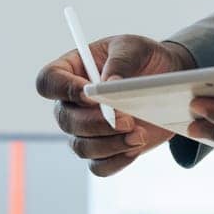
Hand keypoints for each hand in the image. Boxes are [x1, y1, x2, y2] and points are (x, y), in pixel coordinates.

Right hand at [35, 34, 194, 176]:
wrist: (165, 78)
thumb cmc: (141, 57)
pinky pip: (99, 166)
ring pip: (82, 147)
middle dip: (96, 123)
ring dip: (110, 144)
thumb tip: (109, 84)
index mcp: (70, 70)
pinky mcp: (104, 150)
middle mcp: (70, 103)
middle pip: (66, 120)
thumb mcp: (133, 47)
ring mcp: (85, 130)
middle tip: (126, 120)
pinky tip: (135, 147)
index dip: (63, 89)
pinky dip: (117, 160)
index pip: (49, 82)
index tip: (90, 94)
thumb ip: (120, 61)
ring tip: (139, 135)